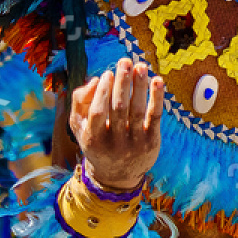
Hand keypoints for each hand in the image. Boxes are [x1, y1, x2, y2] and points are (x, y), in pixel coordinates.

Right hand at [70, 58, 163, 190]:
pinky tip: (157, 81)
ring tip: (140, 66)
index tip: (107, 74)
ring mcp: (134, 144)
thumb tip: (96, 79)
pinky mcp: (151, 143)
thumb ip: (80, 101)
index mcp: (92, 139)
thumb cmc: (96, 141)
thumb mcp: (80, 126)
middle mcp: (114, 144)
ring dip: (140, 86)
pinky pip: (154, 117)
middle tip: (125, 61)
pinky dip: (157, 98)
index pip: (98, 113)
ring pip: (137, 111)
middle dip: (122, 83)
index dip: (102, 92)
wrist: (116, 175)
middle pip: (119, 109)